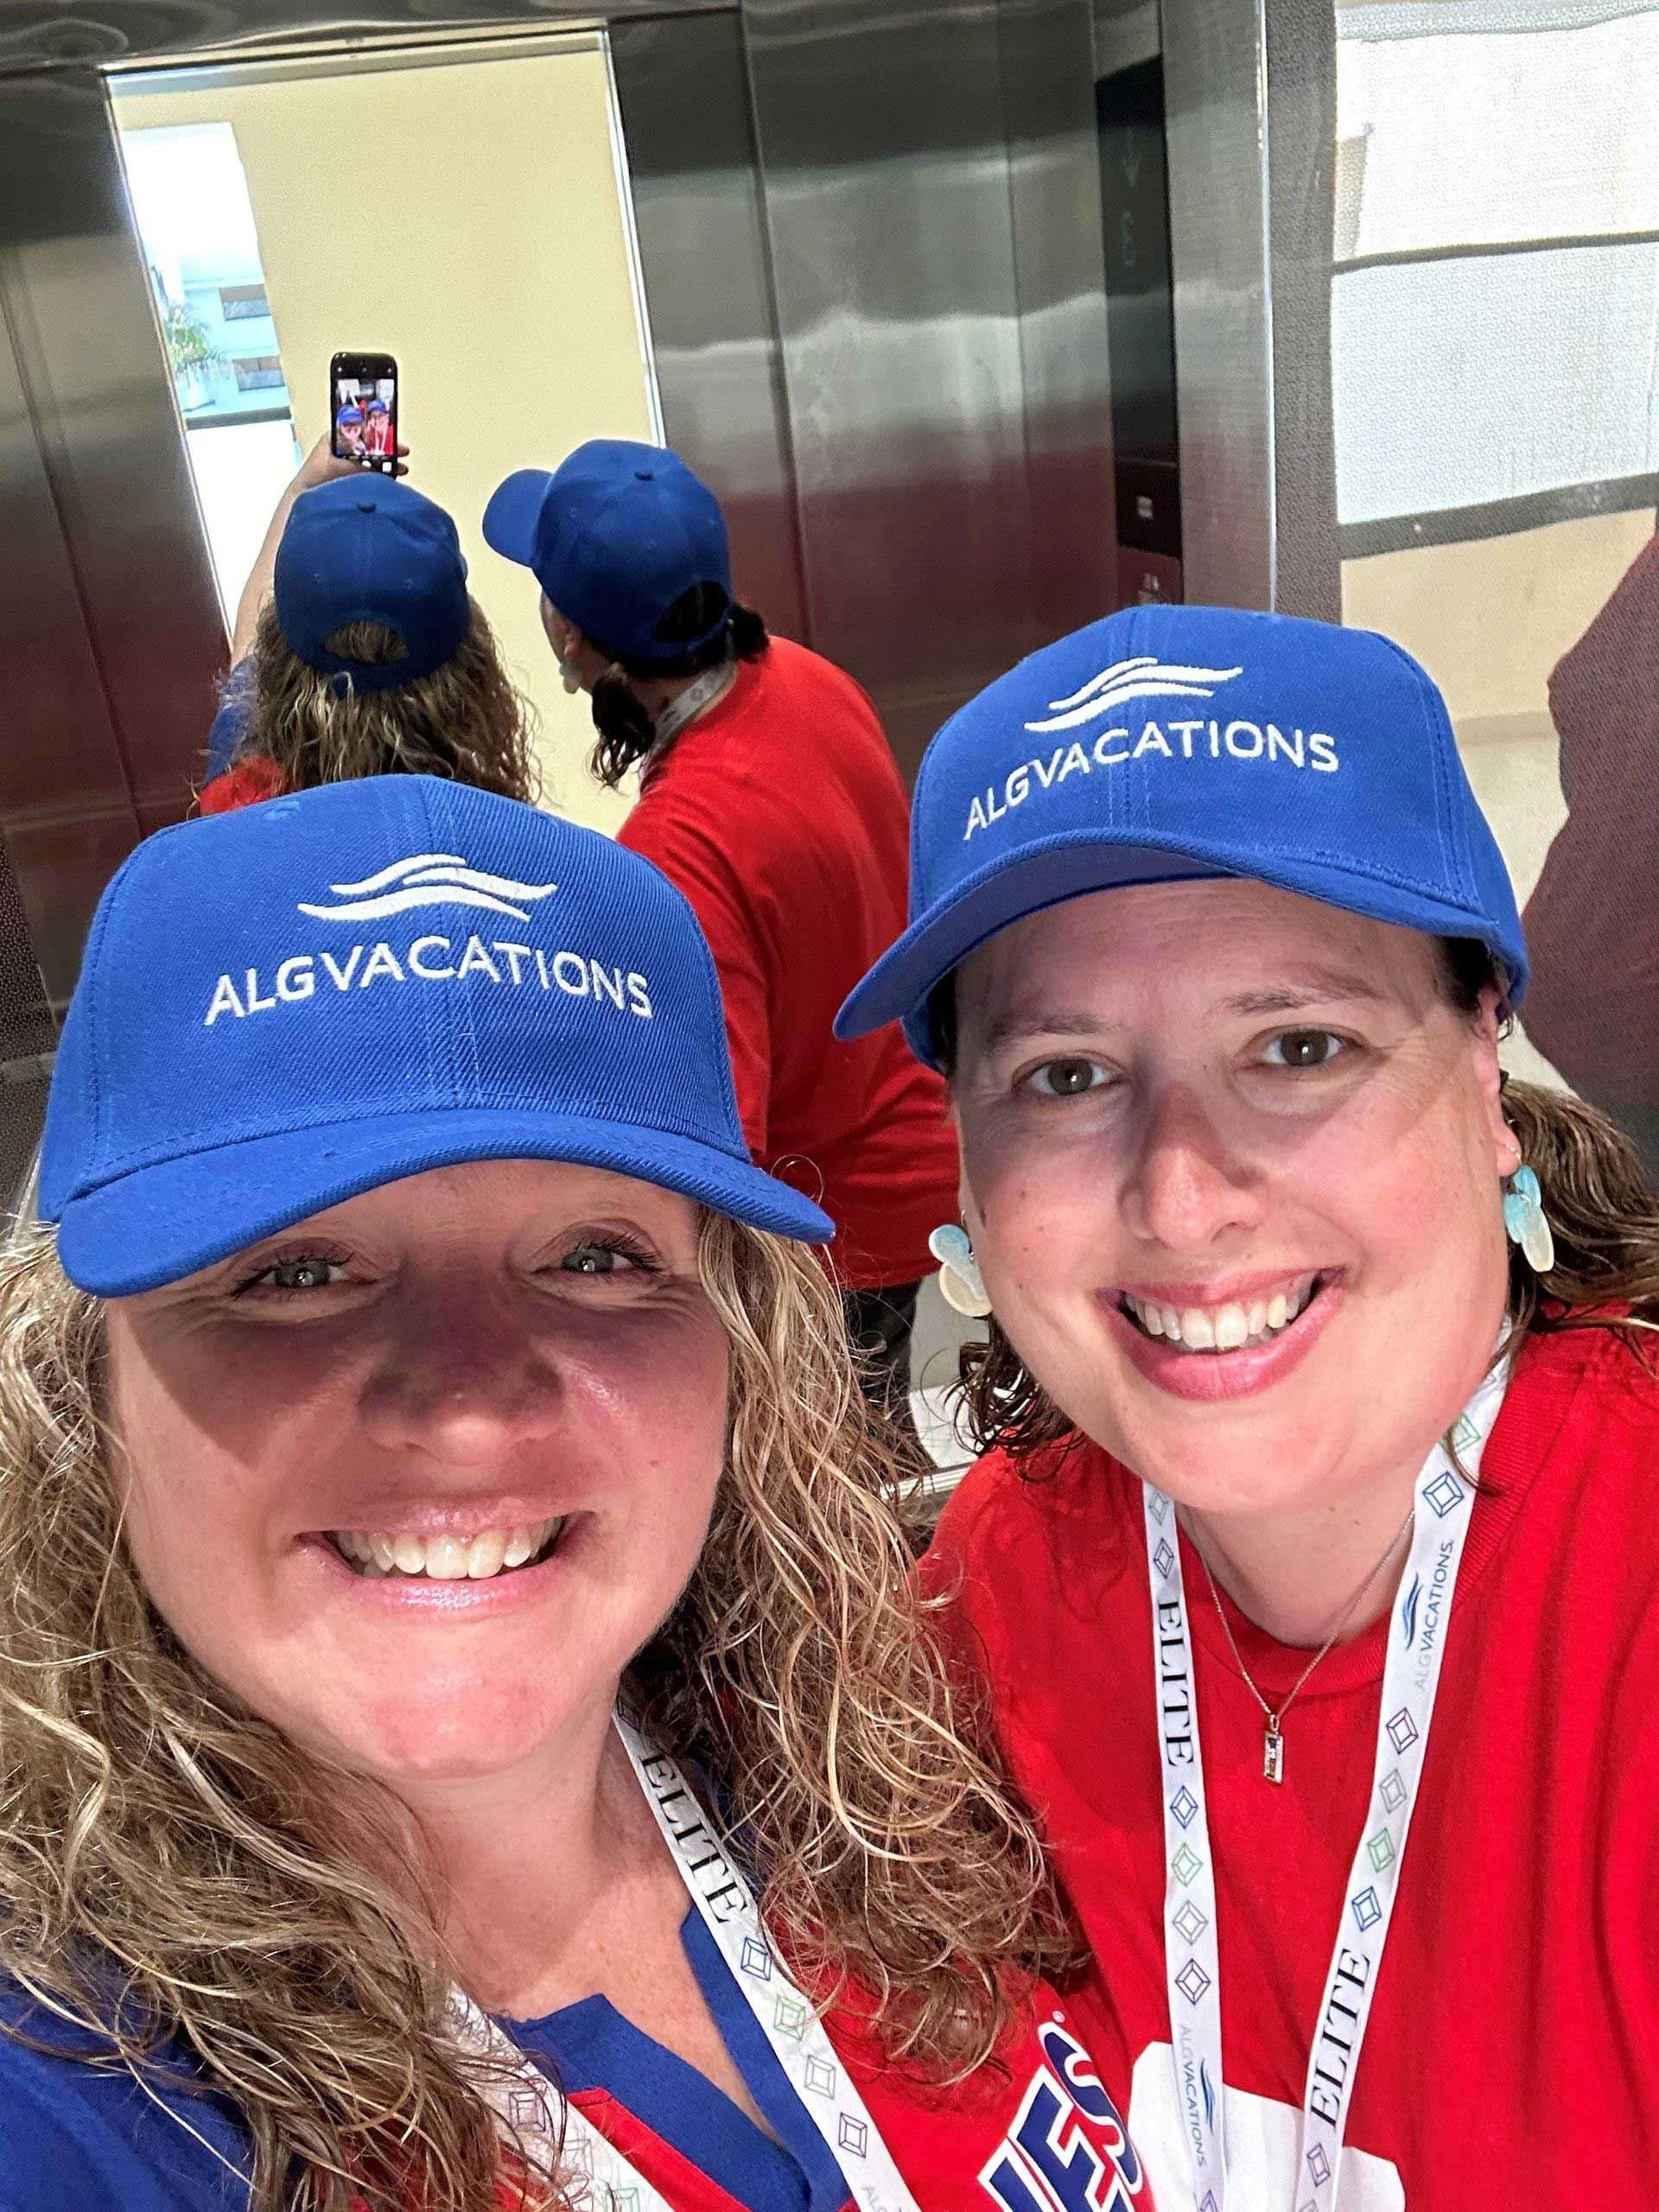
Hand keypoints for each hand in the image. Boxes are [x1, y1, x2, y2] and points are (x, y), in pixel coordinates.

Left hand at [295, 433, 410, 488]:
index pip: (360, 429)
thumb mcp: (339, 468)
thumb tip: (378, 470)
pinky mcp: (351, 477)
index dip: (376, 432)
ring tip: (403, 468)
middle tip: (403, 451)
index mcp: (335, 437)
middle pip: (369, 444)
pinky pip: (370, 473)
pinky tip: (392, 479)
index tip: (390, 438)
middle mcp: (343, 448)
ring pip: (371, 459)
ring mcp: (347, 463)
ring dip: (387, 463)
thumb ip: (358, 466)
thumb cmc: (315, 478)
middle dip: (387, 448)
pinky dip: (381, 475)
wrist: (306, 498)